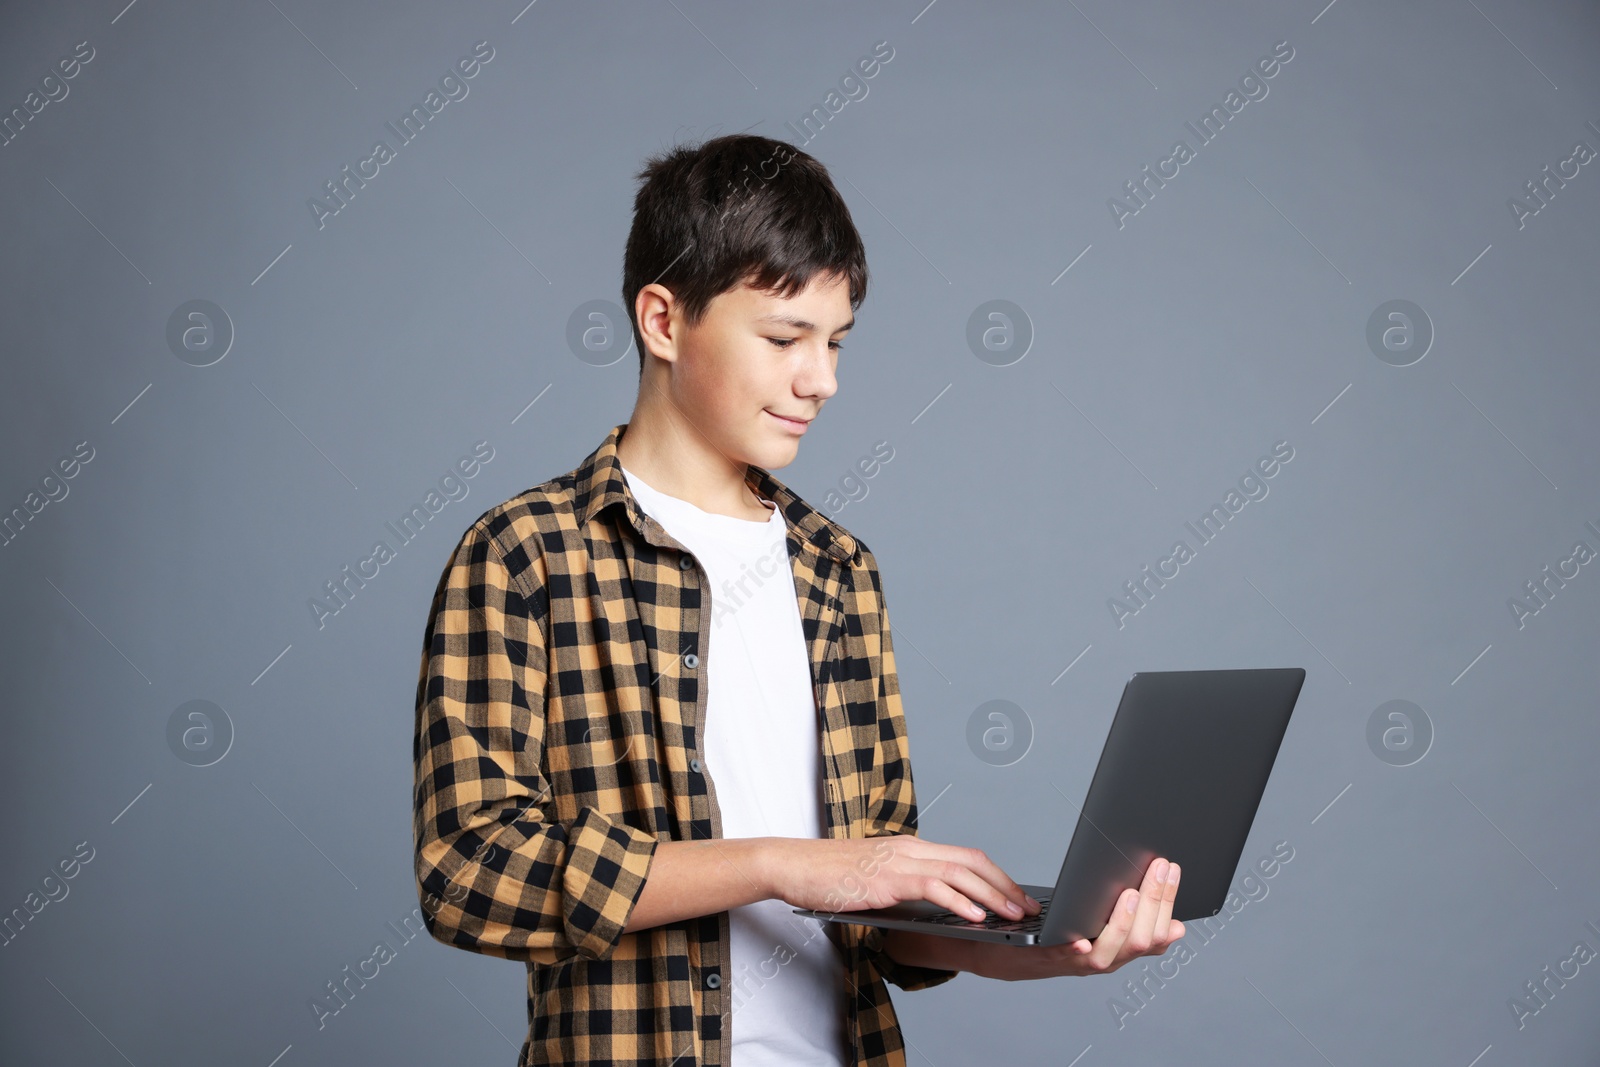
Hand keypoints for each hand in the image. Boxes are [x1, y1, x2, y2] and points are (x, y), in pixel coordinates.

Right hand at [763, 833, 1037, 922]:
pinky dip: (959, 901)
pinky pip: (933, 887)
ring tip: (1013, 915)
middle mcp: (909, 849)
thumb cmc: (826, 878)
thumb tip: (930, 910)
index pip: (964, 856)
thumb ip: (902, 889)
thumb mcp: (874, 880)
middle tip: (1027, 906)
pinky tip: (975, 916)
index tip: (1015, 895)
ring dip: (991, 895)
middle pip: (971, 860)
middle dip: (1004, 884)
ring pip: (959, 872)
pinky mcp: (887, 878)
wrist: (792, 866)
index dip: (995, 875)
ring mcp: (899, 861)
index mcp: (909, 848)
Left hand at [966, 857, 1184, 980]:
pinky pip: (1066, 958)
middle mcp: (1106, 959)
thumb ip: (1130, 920)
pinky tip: (1084, 939)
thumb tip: (1172, 917)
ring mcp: (1079, 963)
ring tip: (1131, 895)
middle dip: (1155, 903)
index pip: (1158, 934)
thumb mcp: (1099, 925)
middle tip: (1159, 868)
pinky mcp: (1049, 959)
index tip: (1172, 870)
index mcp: (1120, 948)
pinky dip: (1078, 950)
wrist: (1009, 956)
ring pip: (1112, 953)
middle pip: (1142, 941)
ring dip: (1124, 923)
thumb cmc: (1057, 934)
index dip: (1168, 903)